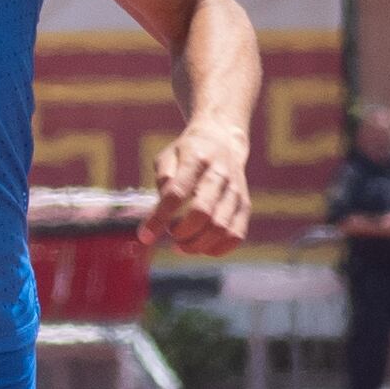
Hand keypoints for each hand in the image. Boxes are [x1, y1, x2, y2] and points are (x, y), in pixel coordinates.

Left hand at [146, 125, 250, 258]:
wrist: (223, 140)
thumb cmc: (188, 152)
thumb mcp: (168, 155)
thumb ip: (163, 177)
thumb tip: (160, 206)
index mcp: (196, 159)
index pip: (176, 192)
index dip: (159, 217)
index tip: (145, 235)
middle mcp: (219, 175)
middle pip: (202, 212)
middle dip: (182, 232)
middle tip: (170, 236)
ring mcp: (235, 191)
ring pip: (220, 227)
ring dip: (198, 244)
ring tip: (182, 245)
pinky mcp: (244, 205)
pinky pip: (236, 234)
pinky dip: (218, 248)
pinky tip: (202, 248)